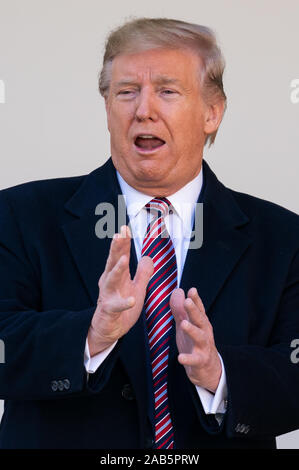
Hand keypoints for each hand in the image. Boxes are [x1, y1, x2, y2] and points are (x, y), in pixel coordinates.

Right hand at [88, 225, 153, 355]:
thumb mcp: (137, 288)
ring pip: (111, 280)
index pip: (120, 255)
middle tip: (120, 234)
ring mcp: (108, 295)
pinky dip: (124, 303)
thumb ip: (142, 273)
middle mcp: (109, 282)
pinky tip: (132, 300)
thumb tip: (148, 257)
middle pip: (113, 262)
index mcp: (117, 275)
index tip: (125, 227)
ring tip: (124, 260)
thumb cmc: (121, 306)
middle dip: (116, 248)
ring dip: (118, 270)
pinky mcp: (109, 310)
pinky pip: (117, 306)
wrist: (109, 329)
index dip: (123, 242)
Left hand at [170, 287, 221, 392]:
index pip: (199, 309)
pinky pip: (194, 360)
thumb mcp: (187, 325)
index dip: (196, 299)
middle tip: (187, 301)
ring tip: (183, 324)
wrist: (208, 370)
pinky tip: (180, 358)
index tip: (192, 290)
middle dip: (194, 310)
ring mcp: (203, 347)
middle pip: (200, 319)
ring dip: (192, 330)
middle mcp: (204, 333)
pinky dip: (188, 359)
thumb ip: (180, 309)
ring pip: (200, 337)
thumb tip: (177, 291)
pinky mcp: (200, 361)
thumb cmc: (195, 343)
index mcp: (201, 323)